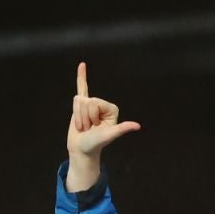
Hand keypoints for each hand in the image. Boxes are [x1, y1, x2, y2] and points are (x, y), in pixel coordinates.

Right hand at [65, 63, 141, 192]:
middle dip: (84, 116)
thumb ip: (121, 128)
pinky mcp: (81, 105)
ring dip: (77, 115)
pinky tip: (82, 65)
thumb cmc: (95, 143)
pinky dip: (81, 76)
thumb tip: (137, 126)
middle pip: (86, 101)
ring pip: (78, 100)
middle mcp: (103, 105)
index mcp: (112, 109)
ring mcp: (91, 104)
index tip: (97, 127)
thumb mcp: (108, 135)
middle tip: (89, 128)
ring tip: (84, 125)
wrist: (82, 148)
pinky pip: (81, 86)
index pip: (95, 102)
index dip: (92, 116)